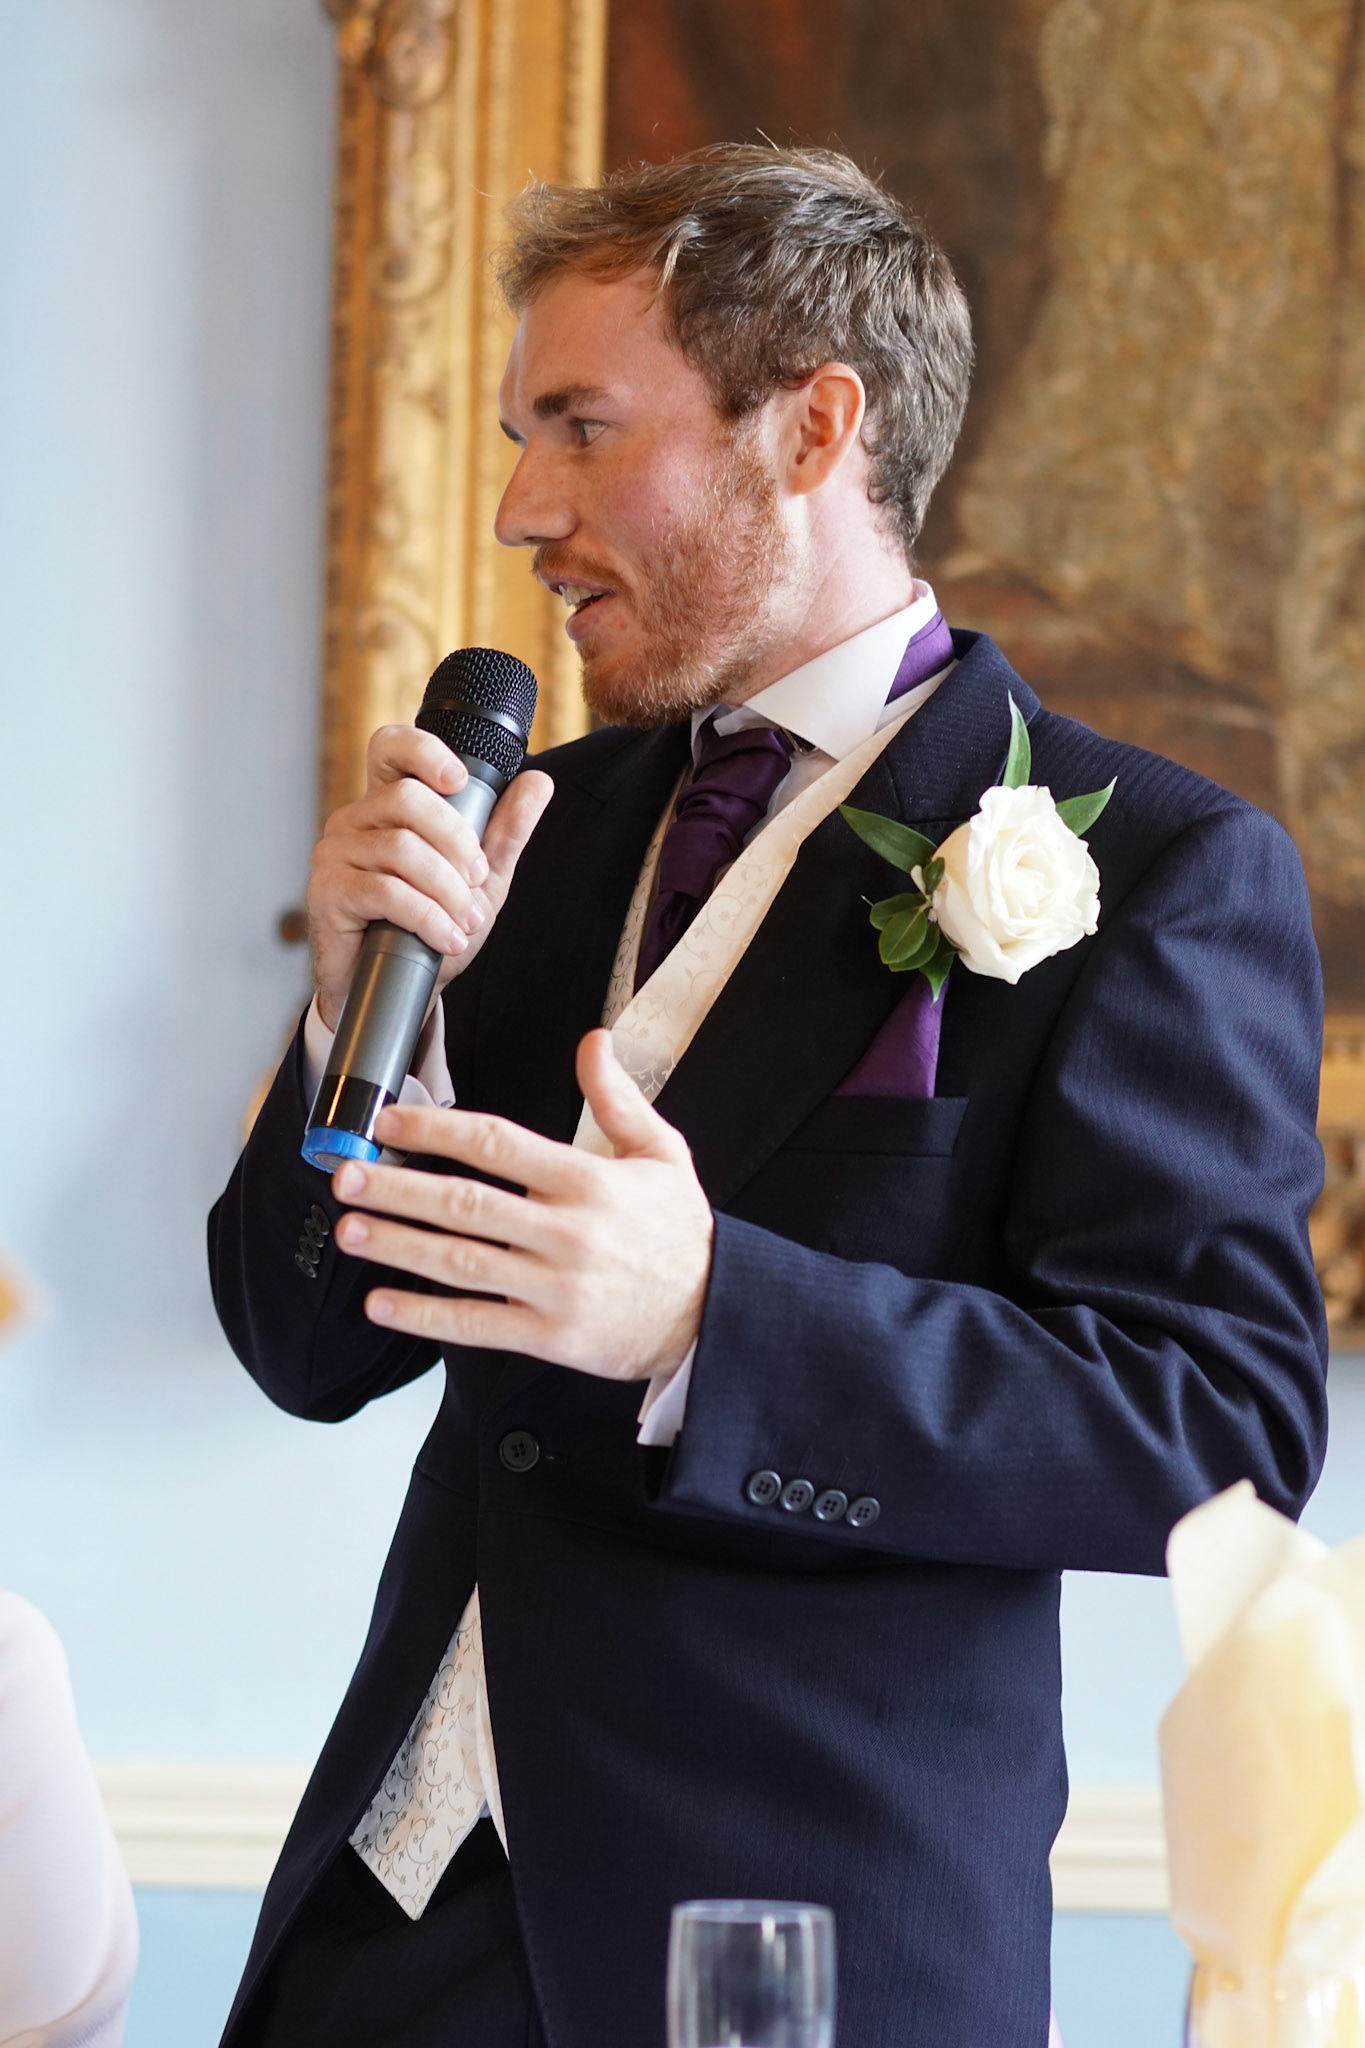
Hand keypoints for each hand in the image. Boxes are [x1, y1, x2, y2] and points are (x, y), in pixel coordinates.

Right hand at [307, 724, 553, 1029]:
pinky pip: (384, 891)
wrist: (398, 991)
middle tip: (478, 881)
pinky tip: (446, 938)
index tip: (459, 779)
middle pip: (407, 798)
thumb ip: (505, 831)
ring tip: (465, 922)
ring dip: (447, 890)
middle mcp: (355, 820)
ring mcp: (336, 854)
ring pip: (401, 849)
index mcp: (387, 804)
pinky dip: (426, 917)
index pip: (390, 748)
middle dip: (457, 841)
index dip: (422, 750)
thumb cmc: (430, 927)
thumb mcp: (479, 879)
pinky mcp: (329, 892)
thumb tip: (539, 782)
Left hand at [330, 1030, 714, 1379]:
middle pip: (465, 1204)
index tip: (391, 1122)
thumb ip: (618, 1097)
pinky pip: (476, 1323)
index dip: (436, 1129)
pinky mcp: (550, 1336)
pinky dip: (424, 1316)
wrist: (714, 1313)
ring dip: (398, 1246)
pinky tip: (382, 1304)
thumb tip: (594, 1043)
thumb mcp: (662, 1153)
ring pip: (460, 1263)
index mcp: (588, 1181)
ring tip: (350, 1230)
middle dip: (397, 1188)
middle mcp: (567, 1232)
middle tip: (347, 1176)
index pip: (497, 1144)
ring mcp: (555, 1288)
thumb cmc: (682, 1234)